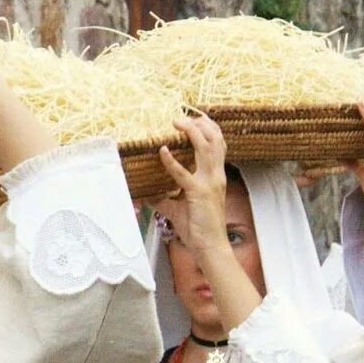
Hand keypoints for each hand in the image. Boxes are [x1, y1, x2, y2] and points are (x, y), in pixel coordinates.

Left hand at [156, 116, 230, 264]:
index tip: (197, 117)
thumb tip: (145, 196)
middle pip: (215, 139)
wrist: (210, 246)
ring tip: (178, 123)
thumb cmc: (199, 229)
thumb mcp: (178, 209)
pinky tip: (162, 152)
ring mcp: (209, 183)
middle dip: (202, 123)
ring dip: (192, 131)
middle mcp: (216, 176)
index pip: (218, 145)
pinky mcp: (198, 193)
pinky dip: (171, 161)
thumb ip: (163, 199)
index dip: (209, 128)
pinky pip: (183, 173)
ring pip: (206, 147)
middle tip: (186, 115)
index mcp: (215, 177)